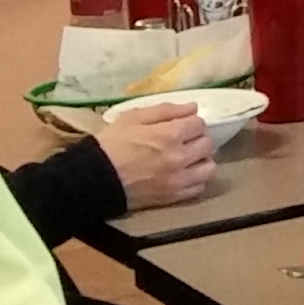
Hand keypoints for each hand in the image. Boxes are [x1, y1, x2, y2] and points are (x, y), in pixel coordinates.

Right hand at [99, 100, 217, 208]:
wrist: (94, 179)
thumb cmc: (112, 144)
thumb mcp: (134, 118)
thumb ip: (166, 110)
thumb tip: (193, 107)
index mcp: (170, 135)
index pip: (199, 124)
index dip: (191, 122)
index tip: (182, 125)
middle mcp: (179, 157)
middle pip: (207, 144)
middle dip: (198, 139)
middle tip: (185, 140)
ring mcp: (177, 179)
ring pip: (209, 168)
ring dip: (201, 160)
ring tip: (188, 158)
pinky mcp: (172, 197)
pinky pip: (198, 187)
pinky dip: (195, 180)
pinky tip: (184, 174)